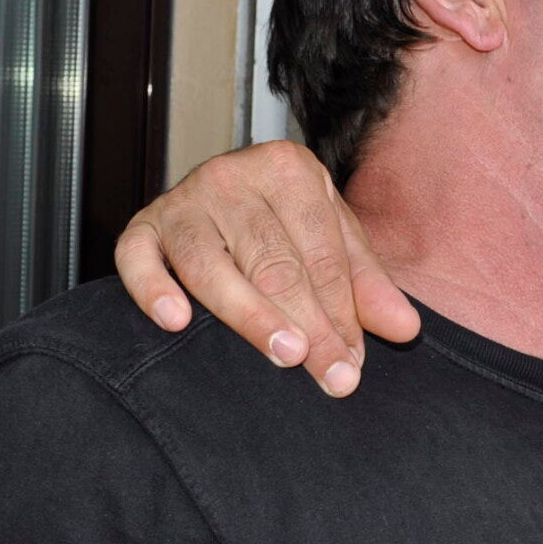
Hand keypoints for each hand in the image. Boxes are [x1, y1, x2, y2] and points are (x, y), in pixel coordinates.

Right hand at [115, 140, 419, 395]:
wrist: (220, 193)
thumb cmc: (284, 222)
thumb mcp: (332, 239)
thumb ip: (366, 284)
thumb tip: (405, 329)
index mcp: (289, 169)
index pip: (321, 251)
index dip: (341, 310)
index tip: (354, 361)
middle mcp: (232, 176)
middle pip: (274, 262)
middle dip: (309, 323)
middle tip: (331, 374)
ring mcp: (182, 201)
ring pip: (212, 265)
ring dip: (249, 314)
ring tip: (284, 354)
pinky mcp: (142, 226)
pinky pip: (137, 259)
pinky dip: (153, 289)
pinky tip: (176, 322)